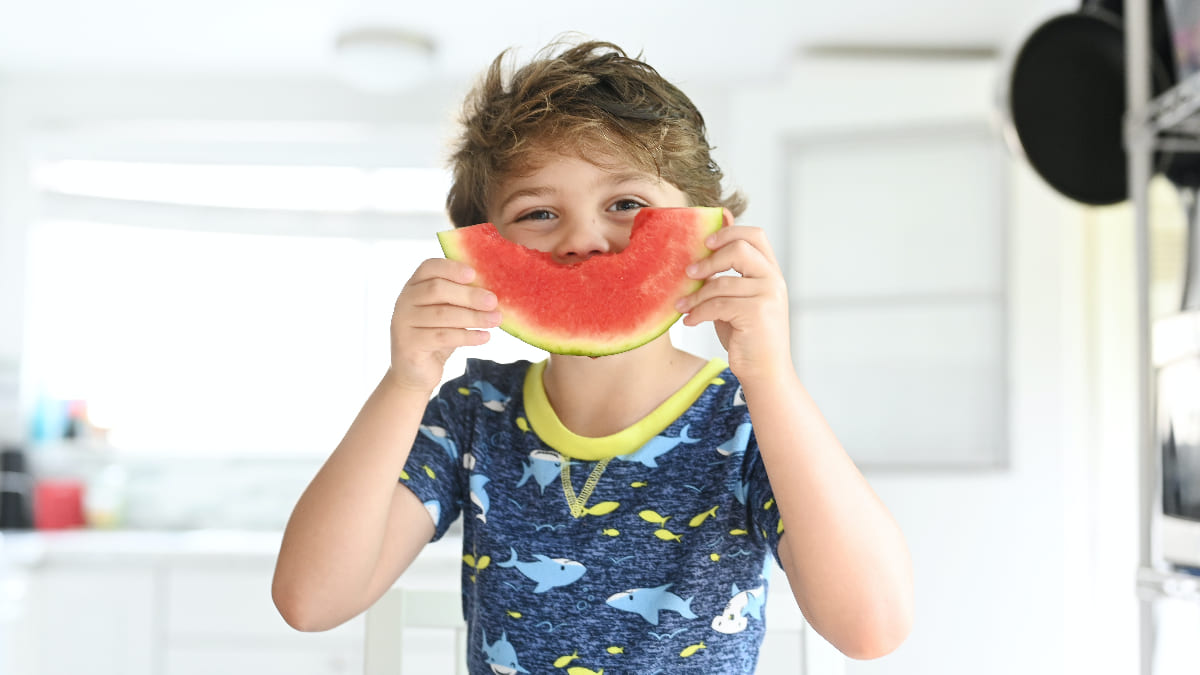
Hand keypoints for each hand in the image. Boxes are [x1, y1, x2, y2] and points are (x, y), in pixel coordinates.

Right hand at [385, 258, 500, 392]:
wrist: (416, 372)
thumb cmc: (436, 336)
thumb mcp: (447, 313)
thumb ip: (460, 299)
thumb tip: (492, 291)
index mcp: (414, 286)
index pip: (429, 267)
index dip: (451, 268)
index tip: (474, 274)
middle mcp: (404, 301)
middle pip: (437, 289)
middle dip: (468, 295)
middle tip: (493, 301)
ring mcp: (403, 322)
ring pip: (442, 314)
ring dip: (473, 317)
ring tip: (495, 320)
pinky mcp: (408, 344)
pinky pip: (442, 337)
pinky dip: (467, 336)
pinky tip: (485, 337)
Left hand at [676, 211, 792, 382]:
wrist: (765, 372)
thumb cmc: (747, 335)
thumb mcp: (737, 300)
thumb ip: (727, 276)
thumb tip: (705, 247)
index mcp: (770, 271)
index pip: (754, 235)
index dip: (729, 231)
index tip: (705, 242)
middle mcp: (773, 279)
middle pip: (739, 248)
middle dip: (709, 259)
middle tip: (689, 272)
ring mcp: (768, 295)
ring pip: (722, 282)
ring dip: (695, 295)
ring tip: (682, 305)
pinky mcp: (757, 313)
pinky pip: (717, 305)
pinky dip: (698, 312)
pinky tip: (690, 320)